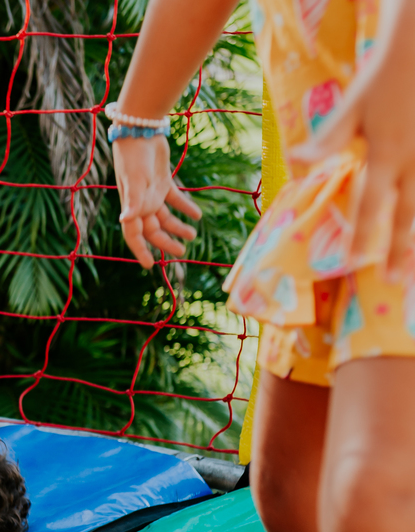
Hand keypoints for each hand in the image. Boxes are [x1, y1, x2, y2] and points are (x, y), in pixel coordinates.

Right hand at [112, 136, 201, 267]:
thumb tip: (126, 221)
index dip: (140, 251)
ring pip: (165, 217)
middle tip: (183, 252)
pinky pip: (175, 199)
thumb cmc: (134, 156)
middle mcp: (140, 203)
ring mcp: (152, 193)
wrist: (141, 131)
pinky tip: (197, 215)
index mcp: (132, 207)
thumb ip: (133, 202)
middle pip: (153, 230)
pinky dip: (185, 207)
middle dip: (166, 243)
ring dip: (178, 227)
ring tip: (193, 235)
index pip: (134, 235)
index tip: (149, 265)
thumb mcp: (135, 180)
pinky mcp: (162, 181)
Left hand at [289, 10, 414, 276]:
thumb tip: (295, 161)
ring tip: (413, 268)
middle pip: (408, 214)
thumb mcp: (351, 108)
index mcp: (387, 156)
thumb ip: (327, 139)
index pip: (370, 204)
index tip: (353, 262)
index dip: (361, 234)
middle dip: (401, 249)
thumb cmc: (382, 81)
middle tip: (395, 282)